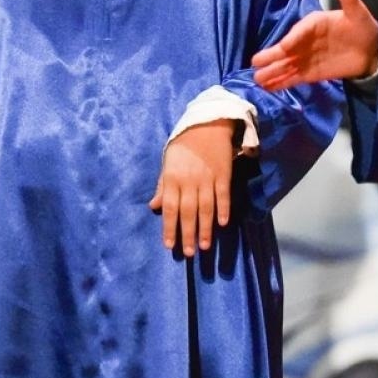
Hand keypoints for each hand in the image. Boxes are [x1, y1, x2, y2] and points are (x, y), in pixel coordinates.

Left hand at [148, 120, 236, 257]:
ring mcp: (207, 178)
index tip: (169, 246)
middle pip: (188, 211)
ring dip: (206, 228)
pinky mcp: (223, 174)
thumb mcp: (167, 163)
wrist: (206, 125)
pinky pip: (223, 195)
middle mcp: (189, 180)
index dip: (169, 228)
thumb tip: (154, 206)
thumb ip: (162, 186)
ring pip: (206, 207)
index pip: (170, 208)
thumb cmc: (183, 147)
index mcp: (172, 178)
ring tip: (205, 246)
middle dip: (188, 234)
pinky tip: (223, 224)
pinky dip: (223, 209)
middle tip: (189, 253)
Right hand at [251, 0, 377, 89]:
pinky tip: (269, 87)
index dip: (291, 40)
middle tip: (256, 63)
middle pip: (287, 49)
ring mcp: (306, 57)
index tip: (283, 48)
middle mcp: (305, 40)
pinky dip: (282, 82)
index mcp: (313, 23)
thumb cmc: (362, 27)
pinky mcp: (310, 72)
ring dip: (273, 72)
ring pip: (287, 65)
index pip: (299, 32)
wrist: (372, 50)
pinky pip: (294, 77)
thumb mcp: (356, 11)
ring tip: (258, 80)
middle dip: (273, 56)